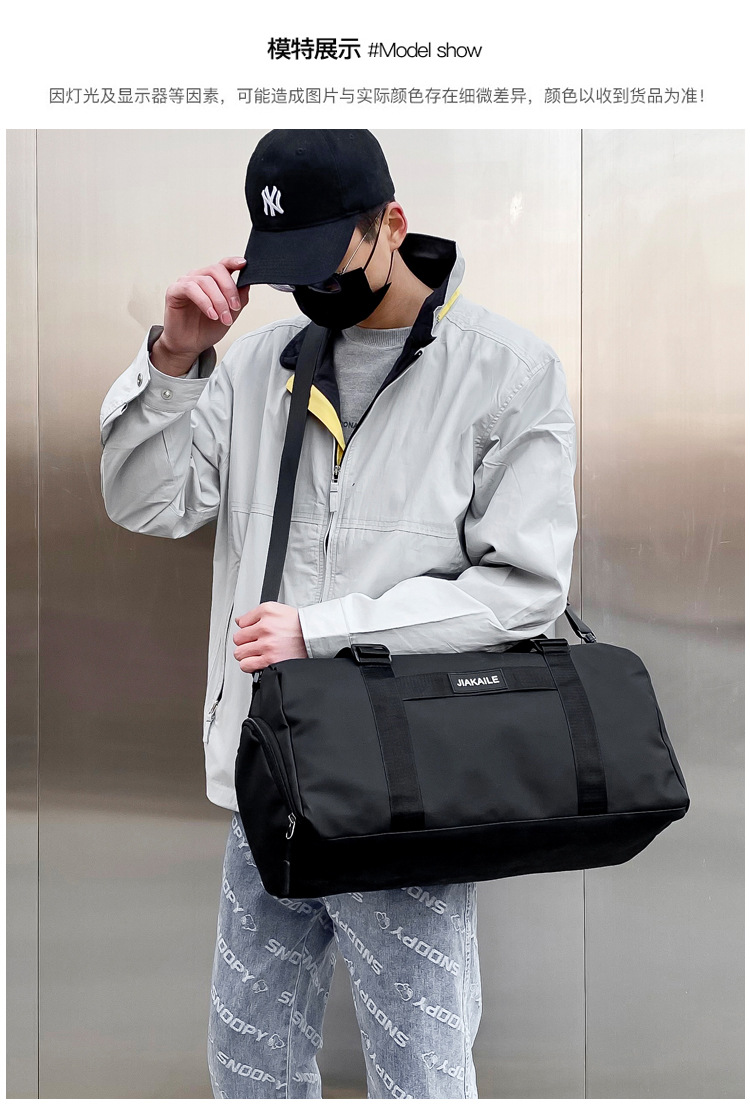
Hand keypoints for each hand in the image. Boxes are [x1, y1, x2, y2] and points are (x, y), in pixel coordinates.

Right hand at [152, 256, 250, 373]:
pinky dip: (204, 301)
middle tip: (235, 307)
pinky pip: (190, 289)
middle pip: (216, 270)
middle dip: (229, 289)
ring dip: (218, 300)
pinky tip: (211, 314)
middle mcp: (198, 278)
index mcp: (212, 280)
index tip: (243, 264)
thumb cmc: (206, 329)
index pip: (223, 265)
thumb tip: (247, 283)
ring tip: (223, 317)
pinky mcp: (174, 291)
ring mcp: (186, 283)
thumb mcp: (230, 315)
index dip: (233, 262)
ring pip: (206, 281)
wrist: (190, 346)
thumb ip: (240, 299)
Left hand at [233, 602, 307, 671]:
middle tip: (255, 643)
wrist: (313, 637)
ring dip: (246, 655)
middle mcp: (265, 628)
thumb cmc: (297, 624)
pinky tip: (258, 661)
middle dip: (245, 642)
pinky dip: (249, 665)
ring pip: (240, 653)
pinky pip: (246, 665)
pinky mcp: (270, 660)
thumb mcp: (276, 609)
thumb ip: (254, 614)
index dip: (247, 629)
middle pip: (238, 639)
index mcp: (266, 613)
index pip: (241, 623)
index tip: (253, 633)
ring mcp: (267, 645)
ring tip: (257, 653)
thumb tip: (239, 621)